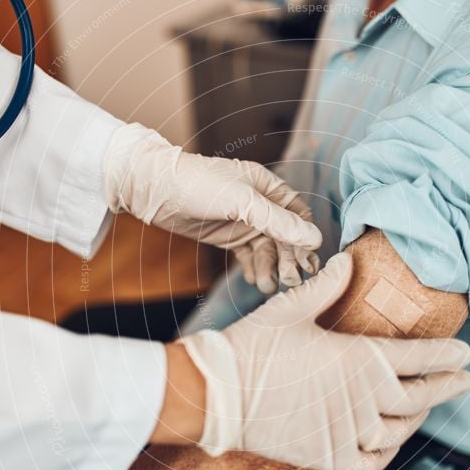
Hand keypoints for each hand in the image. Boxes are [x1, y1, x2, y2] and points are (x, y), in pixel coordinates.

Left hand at [103, 123, 320, 293]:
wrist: (154, 190)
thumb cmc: (198, 184)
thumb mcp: (242, 202)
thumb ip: (278, 221)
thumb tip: (314, 238)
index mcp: (269, 187)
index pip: (298, 216)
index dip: (304, 239)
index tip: (307, 262)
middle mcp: (260, 205)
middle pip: (285, 236)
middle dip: (288, 259)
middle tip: (289, 280)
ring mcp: (244, 222)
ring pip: (267, 249)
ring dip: (271, 267)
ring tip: (267, 285)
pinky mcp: (228, 237)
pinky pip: (249, 256)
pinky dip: (254, 268)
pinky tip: (255, 280)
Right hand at [179, 253, 469, 469]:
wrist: (217, 394)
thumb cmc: (253, 347)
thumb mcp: (291, 308)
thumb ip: (326, 287)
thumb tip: (347, 260)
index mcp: (356, 359)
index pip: (419, 358)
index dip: (448, 356)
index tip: (466, 354)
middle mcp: (361, 399)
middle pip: (420, 398)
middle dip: (448, 387)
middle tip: (464, 380)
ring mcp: (346, 432)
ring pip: (400, 432)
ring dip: (419, 418)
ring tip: (426, 407)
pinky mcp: (326, 456)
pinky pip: (371, 463)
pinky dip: (387, 453)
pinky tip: (390, 441)